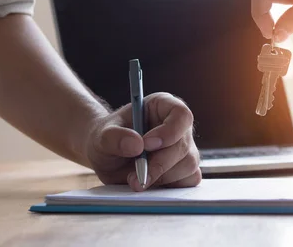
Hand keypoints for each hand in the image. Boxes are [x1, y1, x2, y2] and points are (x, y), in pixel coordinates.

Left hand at [85, 92, 200, 190]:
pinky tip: (150, 183)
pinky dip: (170, 186)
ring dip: (161, 177)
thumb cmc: (107, 139)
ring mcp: (185, 148)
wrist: (108, 157)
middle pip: (183, 145)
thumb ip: (114, 137)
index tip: (147, 145)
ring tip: (136, 179)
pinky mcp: (185, 169)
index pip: (181, 115)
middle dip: (159, 164)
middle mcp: (179, 126)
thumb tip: (136, 145)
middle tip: (136, 176)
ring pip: (188, 165)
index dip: (169, 131)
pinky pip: (189, 180)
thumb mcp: (102, 136)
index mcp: (164, 106)